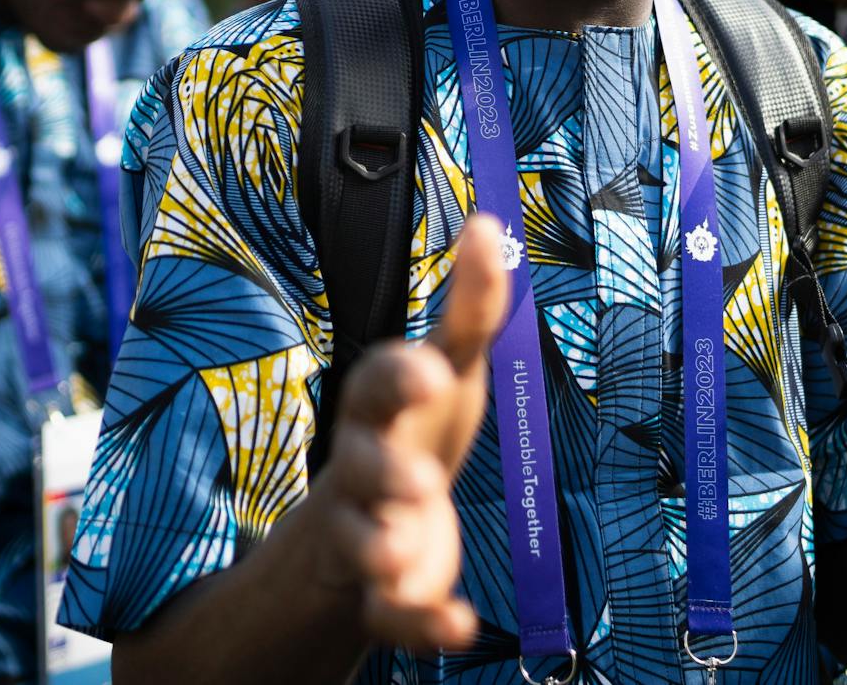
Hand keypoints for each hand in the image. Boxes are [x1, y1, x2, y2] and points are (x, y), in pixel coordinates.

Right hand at [311, 214, 509, 651]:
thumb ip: (469, 306)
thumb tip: (489, 220)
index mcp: (378, 407)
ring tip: (406, 552)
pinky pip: (392, 615)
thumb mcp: (447, 366)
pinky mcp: (384, 592)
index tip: (431, 370)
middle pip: (357, 465)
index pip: (373, 382)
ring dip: (384, 547)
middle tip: (417, 481)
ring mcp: (369, 530)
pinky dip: (423, 623)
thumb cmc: (417, 424)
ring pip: (362, 540)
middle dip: (382, 471)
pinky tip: (460, 626)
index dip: (398, 375)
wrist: (377, 516)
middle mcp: (364, 467)